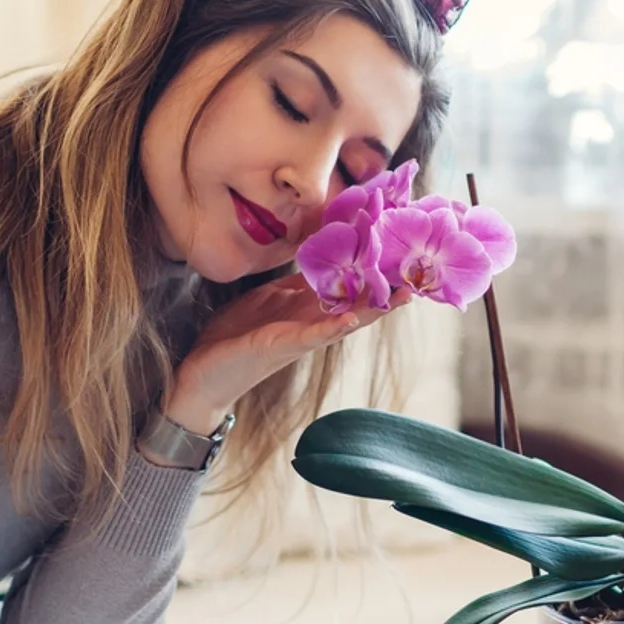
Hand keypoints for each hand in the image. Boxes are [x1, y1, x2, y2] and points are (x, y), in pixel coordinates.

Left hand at [161, 274, 409, 433]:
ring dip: (374, 307)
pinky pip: (312, 335)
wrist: (201, 374)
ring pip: (345, 318)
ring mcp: (299, 337)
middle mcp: (311, 324)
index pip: (349, 286)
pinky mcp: (280, 346)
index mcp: (307, 309)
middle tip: (422, 271)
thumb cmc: (233, 337)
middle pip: (359, 303)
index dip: (376, 269)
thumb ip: (293, 284)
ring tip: (404, 294)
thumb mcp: (266, 300)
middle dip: (389, 288)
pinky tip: (351, 317)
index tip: (402, 248)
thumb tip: (319, 259)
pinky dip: (333, 326)